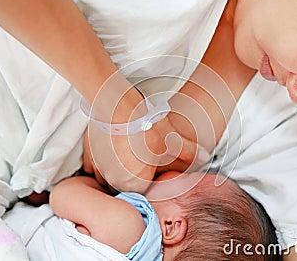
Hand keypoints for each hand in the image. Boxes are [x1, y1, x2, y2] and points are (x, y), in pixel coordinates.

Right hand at [84, 114, 208, 192]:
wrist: (119, 106)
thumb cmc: (146, 127)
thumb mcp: (172, 141)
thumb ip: (190, 153)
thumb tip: (205, 157)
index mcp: (135, 183)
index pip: (143, 190)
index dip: (150, 178)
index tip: (151, 165)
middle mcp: (115, 180)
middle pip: (125, 185)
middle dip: (133, 175)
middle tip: (140, 157)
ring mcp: (100, 168)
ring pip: (109, 177)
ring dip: (117, 170)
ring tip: (127, 153)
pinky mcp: (90, 156)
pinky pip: (95, 167)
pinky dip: (103, 162)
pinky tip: (112, 150)